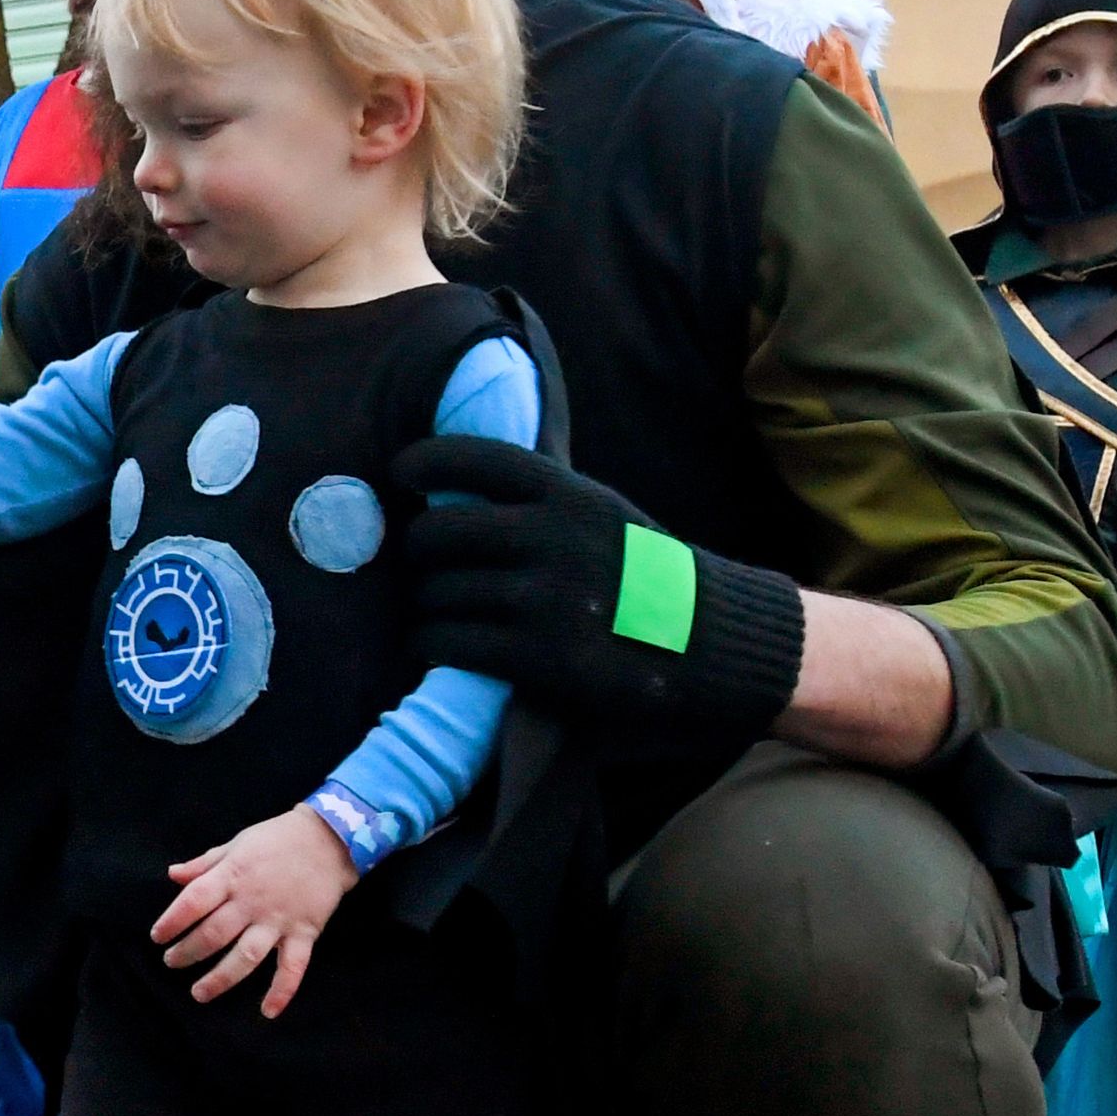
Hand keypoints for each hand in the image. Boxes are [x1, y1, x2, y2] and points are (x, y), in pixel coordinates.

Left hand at [153, 806, 356, 1015]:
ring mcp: (278, 920)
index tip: (157, 936)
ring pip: (245, 956)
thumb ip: (204, 863)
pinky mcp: (304, 933)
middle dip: (187, 953)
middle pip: (213, 934)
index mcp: (232, 876)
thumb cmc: (277, 839)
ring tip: (199, 993)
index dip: (172, 921)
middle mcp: (252, 902)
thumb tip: (172, 875)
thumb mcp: (236, 844)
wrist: (329, 839)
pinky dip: (282, 991)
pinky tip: (267, 1012)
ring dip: (220, 979)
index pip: (194, 902)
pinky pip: (293, 967)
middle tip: (171, 962)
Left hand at [392, 435, 804, 766]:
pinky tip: (436, 646)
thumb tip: (459, 490)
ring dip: (424, 606)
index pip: (472, 458)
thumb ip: (544, 502)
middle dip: (419, 550)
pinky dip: (432, 643)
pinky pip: (451, 642)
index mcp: (570, 494)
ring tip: (432, 613)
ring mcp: (547, 599)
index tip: (402, 473)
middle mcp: (555, 538)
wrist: (713, 648)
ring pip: (440, 593)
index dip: (425, 463)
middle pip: (440, 532)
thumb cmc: (651, 580)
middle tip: (422, 564)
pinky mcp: (539, 657)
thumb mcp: (606, 517)